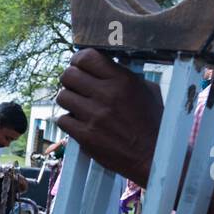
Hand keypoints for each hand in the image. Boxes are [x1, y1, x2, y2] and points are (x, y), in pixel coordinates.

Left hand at [56, 49, 162, 183]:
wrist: (151, 155)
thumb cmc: (152, 122)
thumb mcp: (147, 90)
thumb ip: (124, 75)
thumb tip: (104, 64)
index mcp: (122, 80)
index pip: (87, 57)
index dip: (78, 59)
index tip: (79, 65)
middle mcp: (106, 95)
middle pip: (68, 75)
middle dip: (70, 79)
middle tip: (76, 86)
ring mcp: (93, 116)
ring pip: (62, 97)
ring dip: (69, 100)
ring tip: (79, 106)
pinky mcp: (85, 135)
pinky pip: (62, 120)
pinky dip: (68, 121)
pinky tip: (79, 122)